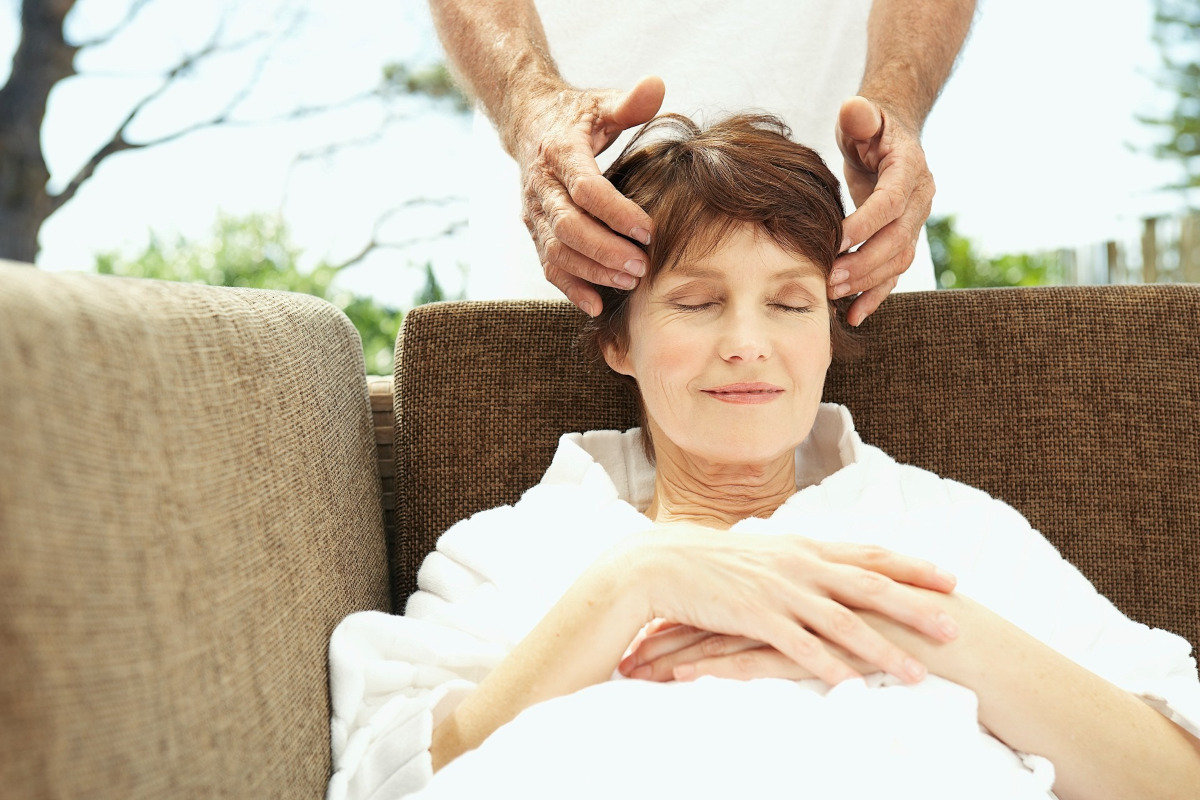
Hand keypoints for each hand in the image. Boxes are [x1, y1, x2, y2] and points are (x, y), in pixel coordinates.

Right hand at [508, 75, 665, 316]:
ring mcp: (534, 212)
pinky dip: (571, 288)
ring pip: (557, 252)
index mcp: (560, 152)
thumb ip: (630, 101)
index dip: (617, 212)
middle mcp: (541, 186)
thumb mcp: (601, 102)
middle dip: (606, 251)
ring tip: (630, 282)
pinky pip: (548, 266)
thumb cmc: (575, 115)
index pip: (586, 189)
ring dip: (593, 272)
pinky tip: (597, 306)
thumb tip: (658, 85)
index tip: (649, 229)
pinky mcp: (535, 231)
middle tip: (643, 266)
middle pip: (569, 228)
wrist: (527, 123)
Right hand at [624, 527, 960, 686]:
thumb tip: (827, 568)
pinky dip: (828, 666)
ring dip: (883, 649)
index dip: (912, 566)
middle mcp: (799, 565)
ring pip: (843, 621)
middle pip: (869, 585)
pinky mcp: (754, 616)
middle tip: (956, 625)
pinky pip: (799, 645)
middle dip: (916, 606)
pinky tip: (852, 686)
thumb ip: (798, 562)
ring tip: (917, 673)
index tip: (949, 577)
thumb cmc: (710, 560)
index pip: (870, 554)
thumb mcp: (762, 553)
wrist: (660, 562)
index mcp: (804, 548)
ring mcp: (778, 591)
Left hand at [831, 95, 935, 325]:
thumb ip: (860, 113)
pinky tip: (853, 316)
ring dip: (866, 283)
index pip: (891, 202)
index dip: (865, 224)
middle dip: (862, 263)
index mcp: (910, 170)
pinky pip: (893, 273)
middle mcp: (920, 200)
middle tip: (827, 280)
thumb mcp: (864, 113)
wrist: (889, 139)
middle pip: (896, 240)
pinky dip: (875, 296)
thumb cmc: (869, 125)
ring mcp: (914, 223)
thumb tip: (854, 110)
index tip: (835, 241)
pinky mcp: (902, 240)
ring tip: (831, 297)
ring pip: (897, 261)